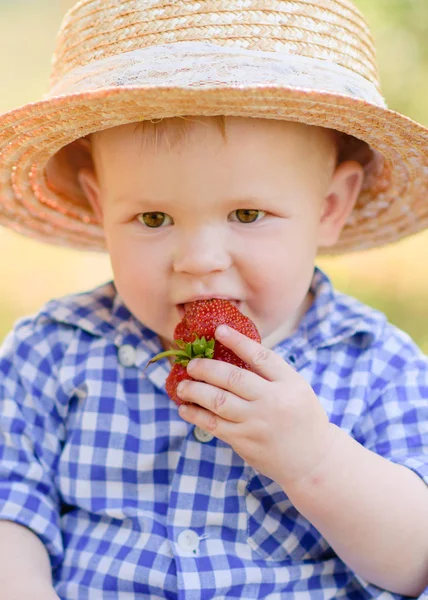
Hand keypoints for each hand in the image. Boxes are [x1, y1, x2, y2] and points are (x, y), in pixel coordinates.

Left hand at [177, 324, 336, 488]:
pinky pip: (214, 425)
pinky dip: (196, 415)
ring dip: (195, 391)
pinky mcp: (244, 441)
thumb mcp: (297, 388)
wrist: (312, 460)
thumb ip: (272, 373)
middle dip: (206, 368)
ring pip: (218, 401)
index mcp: (289, 383)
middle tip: (191, 365)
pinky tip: (185, 409)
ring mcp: (257, 422)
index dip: (237, 341)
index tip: (219, 331)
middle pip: (233, 378)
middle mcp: (273, 401)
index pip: (260, 356)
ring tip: (182, 386)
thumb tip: (236, 349)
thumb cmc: (302, 418)